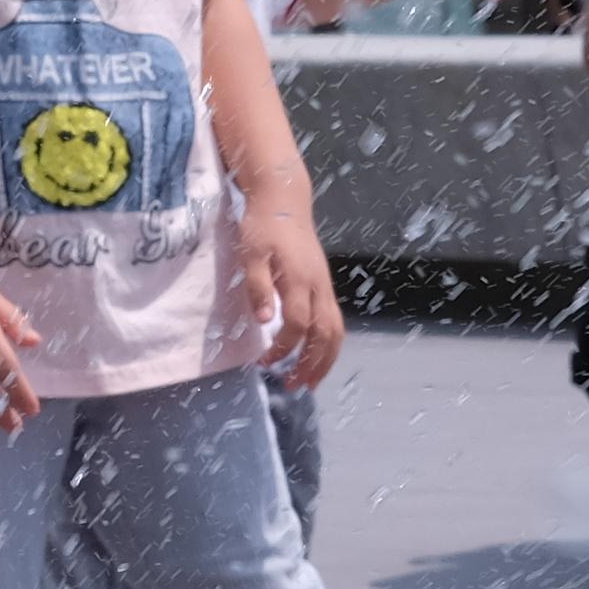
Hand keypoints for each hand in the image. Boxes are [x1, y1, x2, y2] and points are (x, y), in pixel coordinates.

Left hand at [227, 189, 346, 387]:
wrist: (284, 202)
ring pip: (336, 331)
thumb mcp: (252, 254)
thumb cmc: (263, 227)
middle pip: (325, 335)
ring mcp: (325, 287)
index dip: (283, 347)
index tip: (264, 362)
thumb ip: (258, 287)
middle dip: (311, 364)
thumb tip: (265, 321)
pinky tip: (316, 356)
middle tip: (293, 385)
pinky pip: (335, 322)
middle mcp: (319, 287)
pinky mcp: (325, 286)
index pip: (298, 325)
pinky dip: (329, 345)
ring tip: (310, 381)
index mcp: (300, 280)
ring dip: (325, 360)